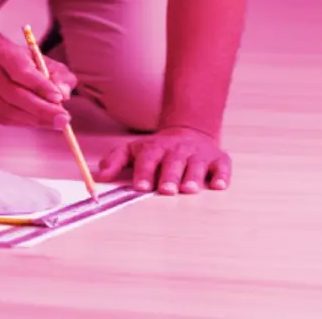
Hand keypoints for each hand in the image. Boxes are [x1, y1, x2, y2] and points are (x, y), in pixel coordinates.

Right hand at [0, 43, 77, 128]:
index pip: (21, 71)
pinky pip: (2, 119)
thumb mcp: (42, 59)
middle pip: (14, 95)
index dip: (40, 86)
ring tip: (54, 122)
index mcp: (1, 53)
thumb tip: (64, 94)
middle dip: (42, 110)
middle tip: (63, 119)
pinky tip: (37, 121)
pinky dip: (23, 122)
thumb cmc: (18, 60)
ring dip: (35, 120)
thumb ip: (58, 74)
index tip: (59, 98)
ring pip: (8, 111)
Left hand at [94, 126, 230, 194]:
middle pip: (173, 163)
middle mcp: (178, 151)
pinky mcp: (218, 160)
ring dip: (193, 176)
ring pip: (196, 165)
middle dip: (169, 176)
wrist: (189, 133)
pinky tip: (218, 185)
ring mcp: (199, 155)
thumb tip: (99, 176)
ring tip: (189, 188)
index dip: (144, 172)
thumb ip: (116, 161)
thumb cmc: (159, 149)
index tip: (140, 186)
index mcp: (156, 148)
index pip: (148, 159)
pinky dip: (221, 176)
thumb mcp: (134, 149)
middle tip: (166, 189)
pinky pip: (222, 167)